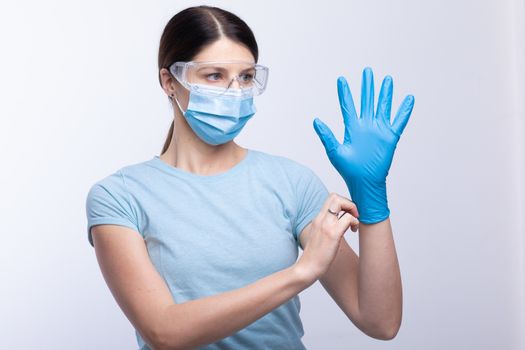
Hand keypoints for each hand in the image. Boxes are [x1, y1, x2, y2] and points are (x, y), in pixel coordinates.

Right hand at [294, 193, 358, 283]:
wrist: (307, 268)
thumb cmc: (315, 256)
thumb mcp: (319, 236)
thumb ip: (327, 227)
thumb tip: (341, 224)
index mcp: (317, 219)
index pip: (330, 199)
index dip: (343, 203)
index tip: (348, 214)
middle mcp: (320, 219)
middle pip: (335, 196)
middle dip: (348, 203)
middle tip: (353, 216)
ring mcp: (326, 225)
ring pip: (341, 202)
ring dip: (352, 210)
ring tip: (354, 223)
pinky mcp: (333, 234)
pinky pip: (348, 218)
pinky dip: (355, 222)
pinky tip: (354, 231)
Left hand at [313, 67, 414, 223]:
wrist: (364, 182)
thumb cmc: (348, 170)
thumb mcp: (334, 151)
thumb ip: (326, 135)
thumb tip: (315, 120)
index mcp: (352, 127)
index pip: (348, 105)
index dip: (344, 92)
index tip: (341, 79)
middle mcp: (366, 126)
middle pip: (367, 101)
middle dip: (367, 86)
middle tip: (367, 71)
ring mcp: (379, 130)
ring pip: (383, 106)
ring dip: (385, 93)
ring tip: (386, 79)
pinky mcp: (390, 136)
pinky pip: (399, 121)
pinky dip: (404, 110)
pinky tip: (408, 98)